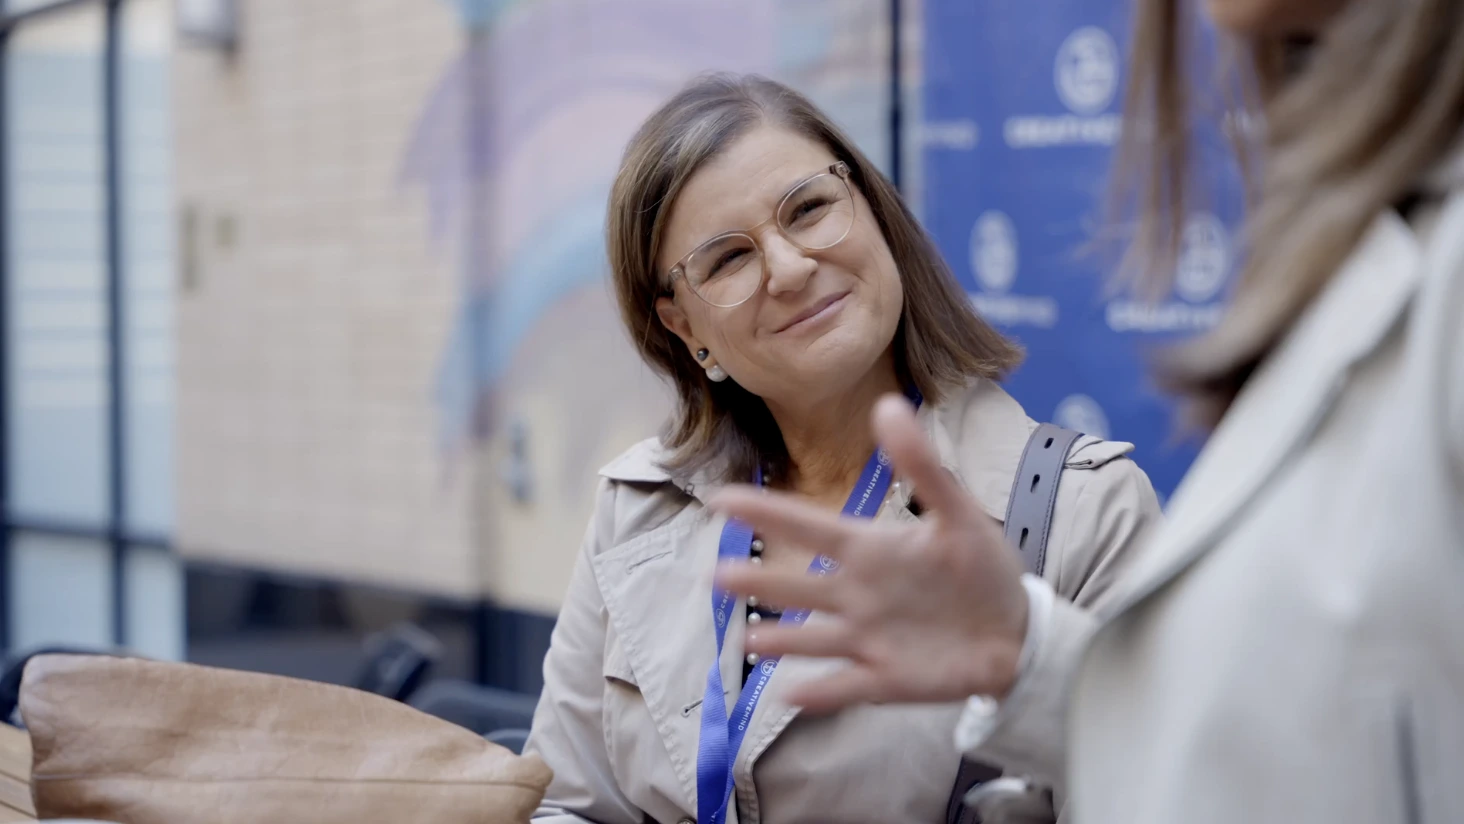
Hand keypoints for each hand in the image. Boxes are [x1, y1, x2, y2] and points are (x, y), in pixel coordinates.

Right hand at [710, 394, 1029, 713]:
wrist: (1018, 632)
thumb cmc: (981, 568)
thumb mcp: (959, 513)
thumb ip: (922, 465)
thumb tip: (889, 404)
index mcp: (869, 550)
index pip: (809, 527)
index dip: (767, 512)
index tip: (721, 499)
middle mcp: (857, 594)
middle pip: (798, 587)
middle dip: (758, 582)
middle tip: (717, 575)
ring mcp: (868, 638)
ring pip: (813, 639)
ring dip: (780, 640)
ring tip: (747, 641)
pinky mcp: (886, 678)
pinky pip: (845, 686)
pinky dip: (819, 691)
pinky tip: (790, 693)